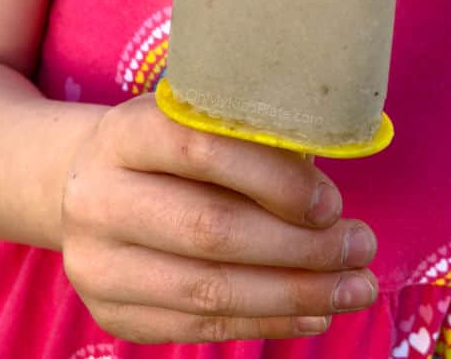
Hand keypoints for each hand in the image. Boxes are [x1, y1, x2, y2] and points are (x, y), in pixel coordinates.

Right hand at [61, 93, 378, 343]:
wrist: (90, 186)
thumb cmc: (167, 151)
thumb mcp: (197, 124)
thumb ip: (250, 147)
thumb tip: (329, 201)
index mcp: (125, 132)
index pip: (202, 150)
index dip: (274, 179)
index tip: (332, 202)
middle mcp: (99, 197)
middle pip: (210, 229)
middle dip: (300, 245)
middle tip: (360, 246)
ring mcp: (96, 262)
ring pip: (208, 288)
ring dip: (295, 293)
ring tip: (354, 287)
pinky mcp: (111, 311)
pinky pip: (199, 325)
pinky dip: (267, 320)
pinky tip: (313, 313)